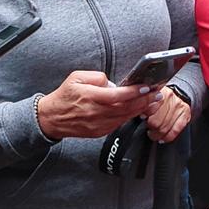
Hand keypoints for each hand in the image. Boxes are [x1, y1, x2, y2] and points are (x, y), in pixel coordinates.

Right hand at [36, 71, 160, 140]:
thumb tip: (113, 83)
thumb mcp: (76, 77)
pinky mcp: (99, 132)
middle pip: (126, 108)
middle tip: (157, 94)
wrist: (52, 118)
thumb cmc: (64, 96)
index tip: (146, 87)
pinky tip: (138, 110)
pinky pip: (119, 124)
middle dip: (144, 100)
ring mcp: (98, 124)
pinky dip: (130, 116)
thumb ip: (97, 77)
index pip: (118, 96)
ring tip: (153, 101)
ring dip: (141, 109)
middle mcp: (96, 113)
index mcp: (90, 97)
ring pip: (125, 117)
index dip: (135, 92)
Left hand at [147, 87, 191, 143]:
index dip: (144, 116)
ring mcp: (179, 107)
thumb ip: (144, 104)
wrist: (179, 93)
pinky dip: (167, 137)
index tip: (142, 118)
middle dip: (150, 127)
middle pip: (156, 121)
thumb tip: (136, 114)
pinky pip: (175, 131)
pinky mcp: (185, 115)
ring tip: (153, 134)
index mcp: (158, 92)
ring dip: (157, 135)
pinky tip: (162, 138)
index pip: (149, 109)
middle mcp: (170, 98)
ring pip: (164, 128)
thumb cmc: (161, 98)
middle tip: (148, 128)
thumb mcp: (151, 97)